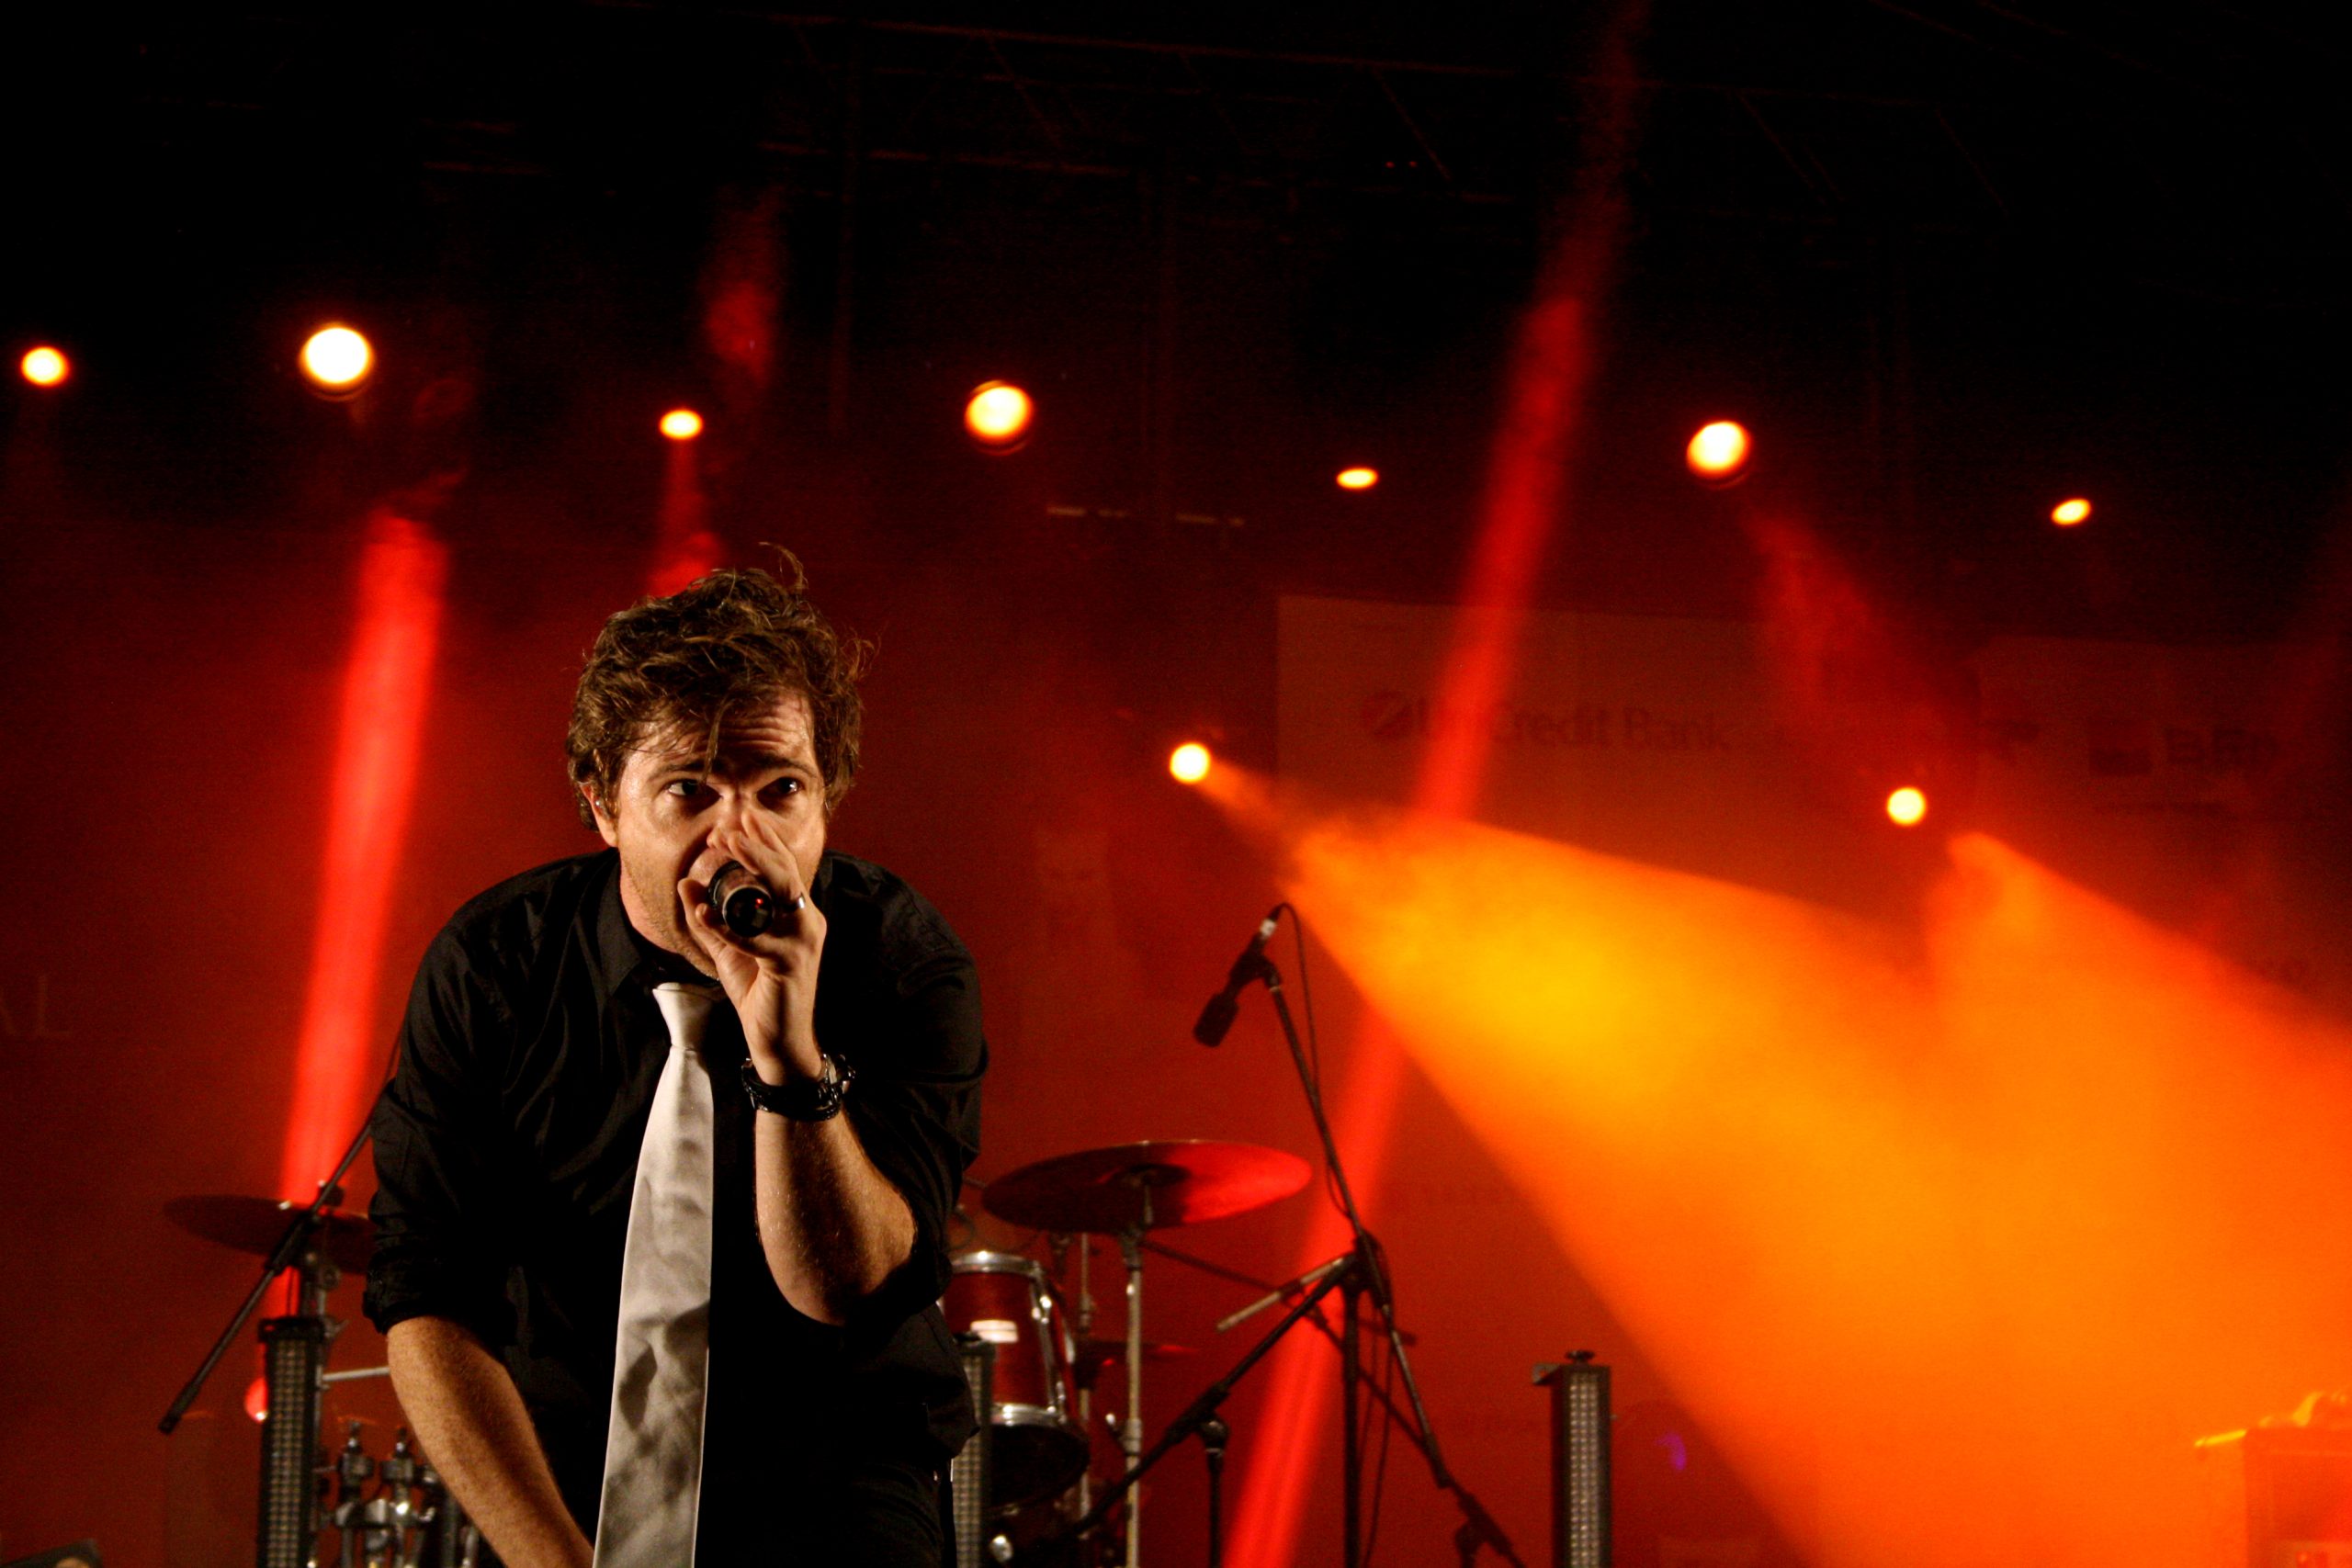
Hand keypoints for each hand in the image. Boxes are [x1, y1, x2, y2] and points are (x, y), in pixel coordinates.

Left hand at [677, 813, 824, 1080]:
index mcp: (798, 914)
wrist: (778, 1040)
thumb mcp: (729, 949)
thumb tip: (685, 885)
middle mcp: (808, 921)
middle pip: (786, 871)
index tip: (738, 818)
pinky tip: (704, 913)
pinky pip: (756, 938)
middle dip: (758, 843)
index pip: (784, 868)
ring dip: (754, 864)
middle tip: (731, 822)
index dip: (762, 841)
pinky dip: (728, 925)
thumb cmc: (760, 993)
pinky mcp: (790, 964)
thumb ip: (709, 920)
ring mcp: (803, 941)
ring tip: (727, 845)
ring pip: (781, 893)